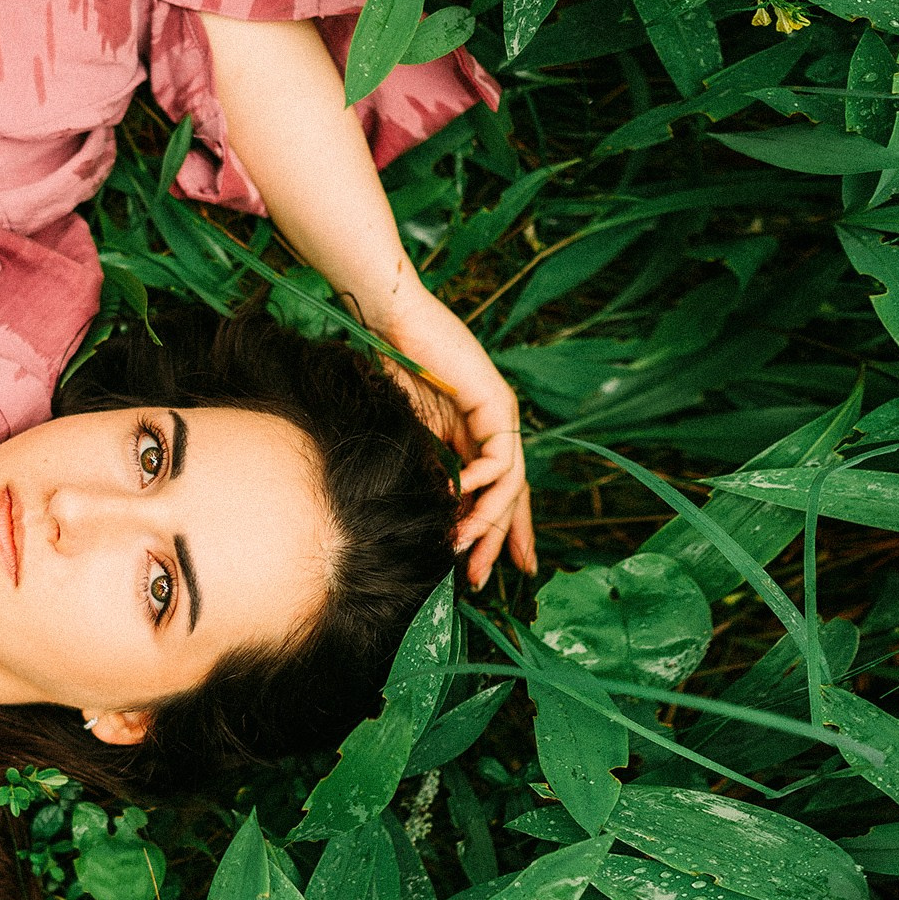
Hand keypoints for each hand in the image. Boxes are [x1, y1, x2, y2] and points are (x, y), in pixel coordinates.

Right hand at [377, 291, 535, 586]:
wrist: (387, 319)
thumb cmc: (389, 364)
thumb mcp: (409, 430)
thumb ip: (428, 467)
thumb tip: (436, 512)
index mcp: (475, 434)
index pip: (497, 491)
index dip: (497, 532)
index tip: (488, 572)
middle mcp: (496, 426)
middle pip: (511, 495)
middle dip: (498, 540)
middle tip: (483, 579)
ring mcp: (501, 414)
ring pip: (510, 483)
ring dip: (486, 519)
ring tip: (460, 546)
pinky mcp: (497, 402)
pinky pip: (499, 458)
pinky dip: (482, 483)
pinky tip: (461, 498)